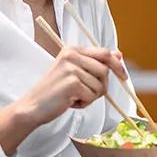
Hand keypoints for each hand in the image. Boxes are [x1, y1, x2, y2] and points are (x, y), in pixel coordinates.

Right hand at [0, 46, 126, 154]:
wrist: (33, 106)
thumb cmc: (54, 92)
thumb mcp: (75, 72)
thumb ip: (94, 63)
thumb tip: (118, 55)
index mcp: (72, 50)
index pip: (104, 53)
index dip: (117, 65)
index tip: (123, 76)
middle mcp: (71, 55)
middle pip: (105, 69)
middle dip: (102, 85)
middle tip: (89, 94)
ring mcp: (71, 68)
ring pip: (100, 85)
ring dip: (91, 96)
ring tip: (75, 97)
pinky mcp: (72, 83)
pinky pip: (92, 95)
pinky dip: (85, 103)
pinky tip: (71, 102)